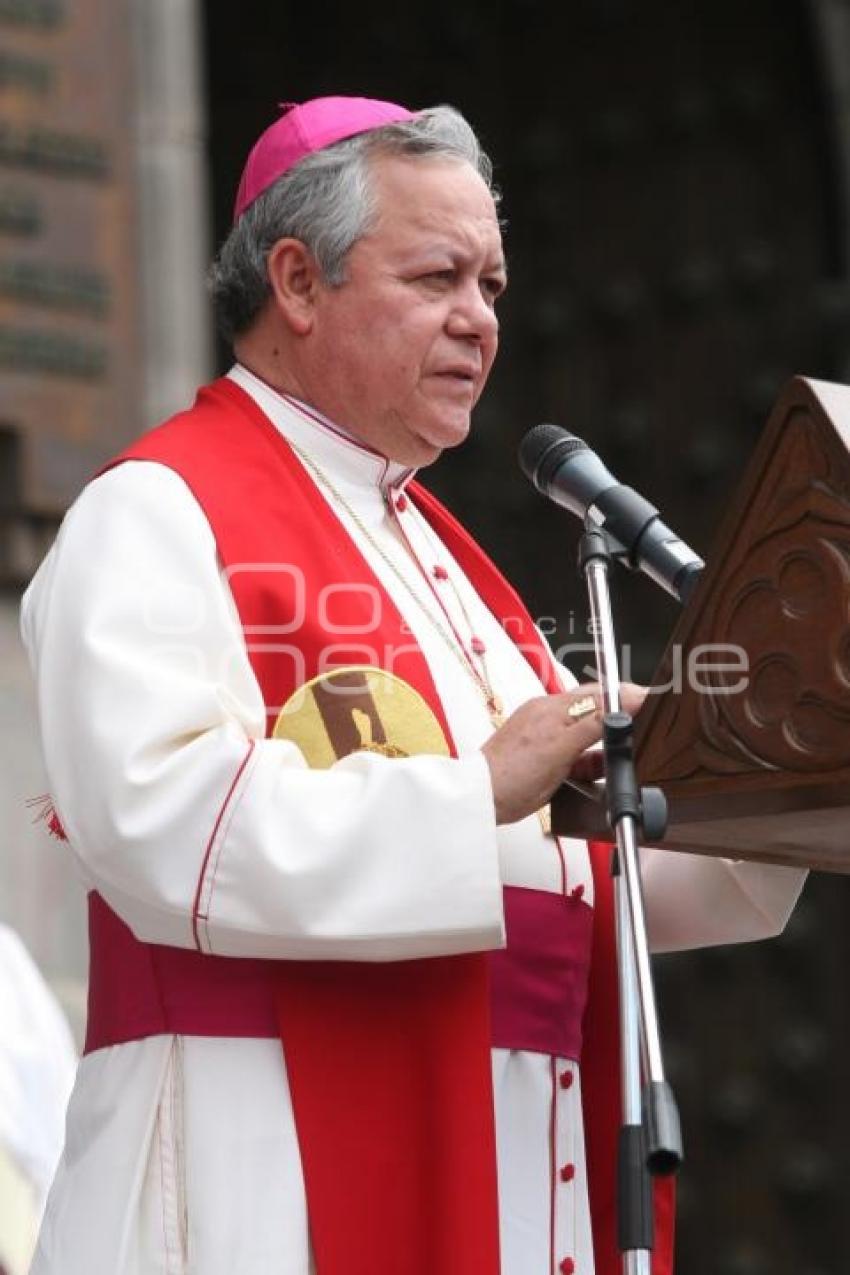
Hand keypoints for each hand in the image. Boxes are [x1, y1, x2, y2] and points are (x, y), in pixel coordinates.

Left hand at [480, 682, 645, 824]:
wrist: (483, 799)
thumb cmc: (512, 774)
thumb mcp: (562, 748)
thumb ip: (596, 723)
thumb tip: (625, 701)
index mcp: (552, 706)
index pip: (599, 693)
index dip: (626, 697)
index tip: (650, 703)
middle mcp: (549, 716)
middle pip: (595, 710)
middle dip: (618, 721)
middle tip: (639, 732)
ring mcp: (546, 736)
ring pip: (587, 734)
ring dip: (604, 746)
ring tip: (618, 757)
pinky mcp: (545, 756)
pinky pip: (576, 753)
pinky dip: (590, 762)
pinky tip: (596, 773)